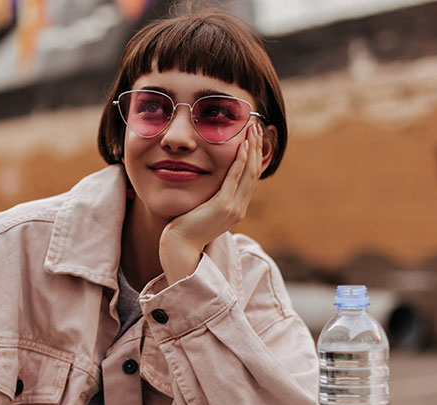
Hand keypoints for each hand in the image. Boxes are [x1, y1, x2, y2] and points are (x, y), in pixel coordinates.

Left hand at [159, 122, 264, 283]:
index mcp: (235, 209)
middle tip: (257, 126)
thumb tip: (206, 186)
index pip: (250, 178)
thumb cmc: (184, 229)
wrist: (179, 247)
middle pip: (254, 172)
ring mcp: (233, 208)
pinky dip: (240, 161)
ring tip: (253, 128)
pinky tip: (242, 146)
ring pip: (249, 173)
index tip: (253, 137)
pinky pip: (235, 178)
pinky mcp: (223, 207)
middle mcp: (239, 209)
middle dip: (257, 147)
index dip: (254, 156)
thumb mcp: (201, 211)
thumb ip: (208, 199)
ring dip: (252, 148)